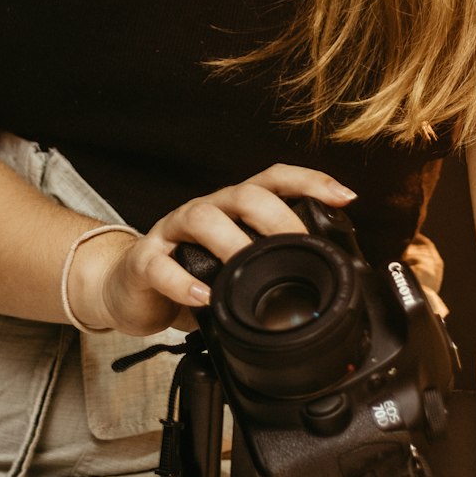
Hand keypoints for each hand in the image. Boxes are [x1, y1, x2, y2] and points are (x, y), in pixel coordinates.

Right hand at [71, 163, 356, 336]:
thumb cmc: (193, 274)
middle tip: (300, 244)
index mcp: (235, 207)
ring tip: (246, 269)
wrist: (130, 289)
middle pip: (244, 193)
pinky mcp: (145, 261)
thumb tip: (332, 274)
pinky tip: (202, 297)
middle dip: (276, 215)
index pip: (275, 179)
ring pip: (202, 217)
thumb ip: (273, 262)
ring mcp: (173, 231)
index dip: (310, 181)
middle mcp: (208, 210)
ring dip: (231, 243)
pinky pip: (160, 264)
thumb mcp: (239, 266)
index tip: (345, 197)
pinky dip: (181, 281)